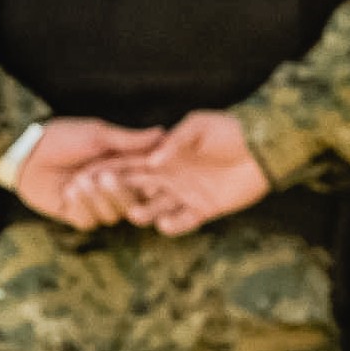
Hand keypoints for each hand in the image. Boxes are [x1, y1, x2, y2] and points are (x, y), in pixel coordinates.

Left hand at [14, 118, 165, 230]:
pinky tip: (68, 191)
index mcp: (126, 167)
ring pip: (113, 215)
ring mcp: (98, 204)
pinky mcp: (79, 216)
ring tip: (78, 180)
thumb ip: (130, 141)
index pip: (149, 181)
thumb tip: (163, 133)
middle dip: (119, 191)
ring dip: (96, 198)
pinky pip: (90, 221)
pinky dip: (80, 206)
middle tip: (104, 176)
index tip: (145, 177)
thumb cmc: (65, 137)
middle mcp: (116, 188)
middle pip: (134, 203)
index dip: (148, 182)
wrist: (29, 153)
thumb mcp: (99, 134)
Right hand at [91, 110, 270, 236]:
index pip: (129, 163)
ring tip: (136, 213)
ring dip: (144, 212)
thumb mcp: (201, 125)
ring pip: (155, 208)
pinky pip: (182, 222)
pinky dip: (173, 225)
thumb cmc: (231, 130)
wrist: (264, 149)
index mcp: (164, 154)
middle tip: (100, 199)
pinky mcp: (203, 209)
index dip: (108, 170)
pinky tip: (166, 223)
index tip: (85, 176)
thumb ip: (177, 140)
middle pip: (136, 188)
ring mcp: (185, 194)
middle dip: (117, 193)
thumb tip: (154, 158)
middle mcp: (169, 176)